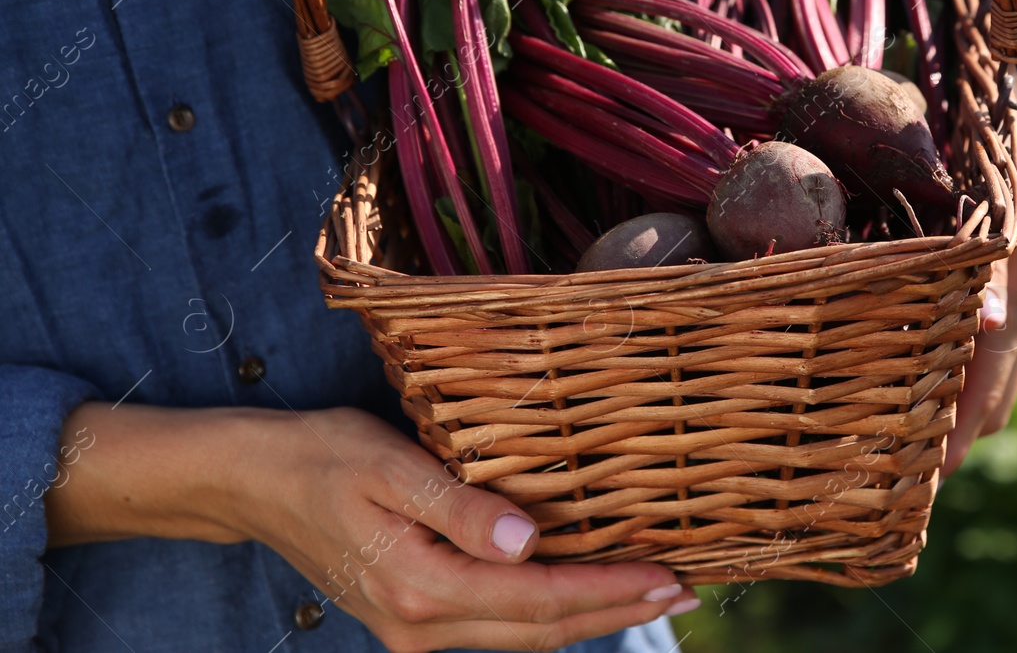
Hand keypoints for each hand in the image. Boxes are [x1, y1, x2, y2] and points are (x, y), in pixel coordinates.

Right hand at [46, 403, 696, 651]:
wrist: (253, 482)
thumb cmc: (322, 456)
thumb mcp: (390, 465)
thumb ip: (461, 506)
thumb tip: (529, 542)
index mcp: (422, 586)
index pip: (540, 598)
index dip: (611, 588)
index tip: (671, 572)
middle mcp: (423, 623)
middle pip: (542, 630)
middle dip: (618, 610)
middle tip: (688, 586)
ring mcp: (415, 629)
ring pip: (523, 637)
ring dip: (590, 616)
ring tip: (652, 590)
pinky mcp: (413, 616)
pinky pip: (498, 627)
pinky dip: (549, 614)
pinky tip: (581, 590)